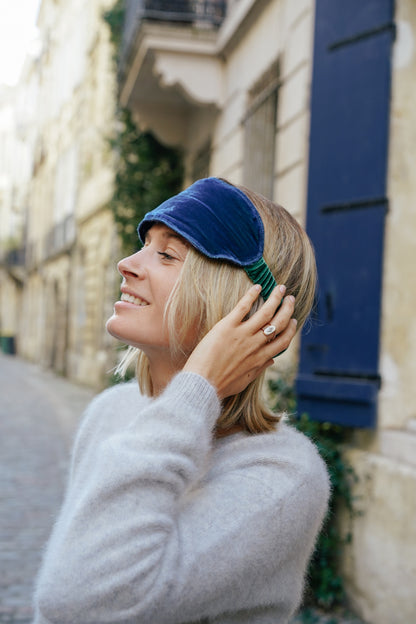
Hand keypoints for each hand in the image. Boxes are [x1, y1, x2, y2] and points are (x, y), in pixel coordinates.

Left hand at [183, 285, 296, 399]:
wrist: (201, 384)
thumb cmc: (221, 385)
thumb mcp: (244, 381)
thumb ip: (259, 369)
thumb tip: (271, 361)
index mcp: (260, 358)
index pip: (283, 341)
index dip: (291, 329)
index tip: (294, 320)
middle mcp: (255, 345)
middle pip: (278, 323)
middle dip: (287, 309)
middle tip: (290, 298)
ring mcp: (242, 334)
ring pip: (265, 312)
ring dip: (275, 298)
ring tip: (280, 288)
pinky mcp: (227, 326)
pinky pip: (243, 307)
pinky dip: (252, 295)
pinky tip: (258, 287)